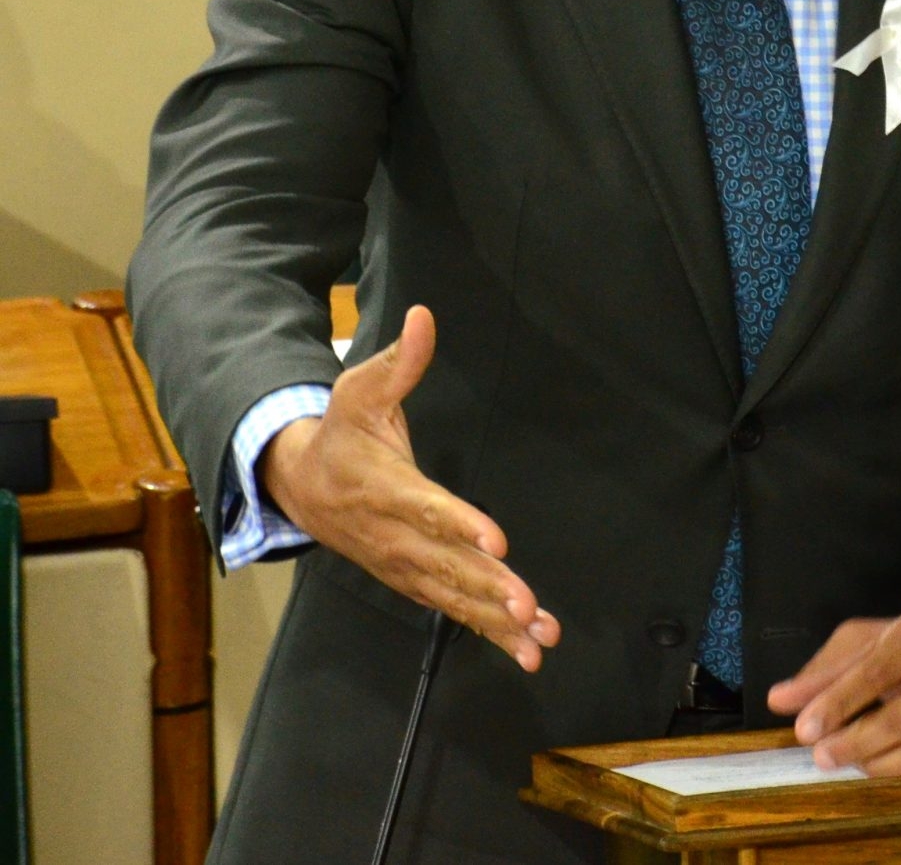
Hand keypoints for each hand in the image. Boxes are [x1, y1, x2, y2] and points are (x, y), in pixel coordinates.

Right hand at [259, 305, 558, 670]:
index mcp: (382, 487)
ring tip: (538, 635)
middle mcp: (393, 535)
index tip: (496, 540)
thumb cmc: (341, 433)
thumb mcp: (358, 390)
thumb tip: (424, 316)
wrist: (300, 486)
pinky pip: (455, 610)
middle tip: (525, 605)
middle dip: (486, 587)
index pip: (424, 508)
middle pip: (444, 564)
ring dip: (495, 620)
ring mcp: (403, 564)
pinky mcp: (415, 581)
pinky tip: (531, 649)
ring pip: (453, 596)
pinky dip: (491, 633)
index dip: (458, 525)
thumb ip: (398, 361)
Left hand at [767, 607, 900, 775]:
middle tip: (821, 757)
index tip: (804, 729)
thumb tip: (779, 700)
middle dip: (855, 741)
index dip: (839, 702)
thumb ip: (826, 671)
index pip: (878, 670)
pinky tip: (882, 766)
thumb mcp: (872, 642)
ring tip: (849, 764)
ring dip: (880, 764)